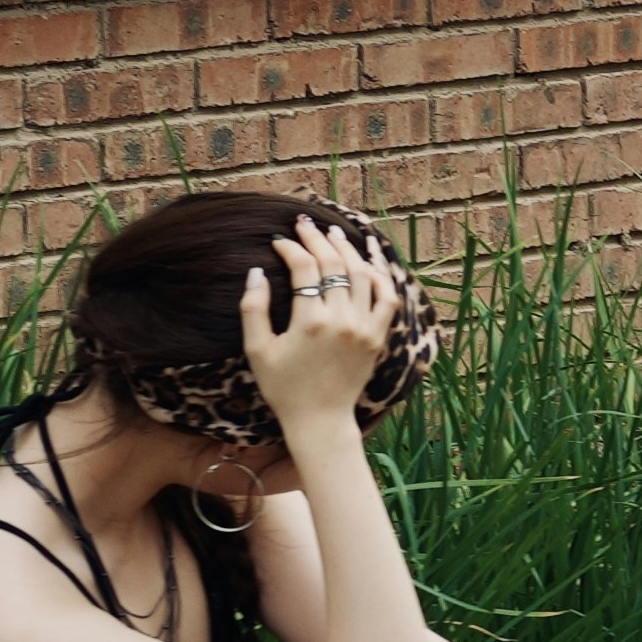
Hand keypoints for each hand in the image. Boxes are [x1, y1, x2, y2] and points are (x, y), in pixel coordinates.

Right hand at [239, 223, 399, 435]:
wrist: (320, 418)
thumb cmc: (283, 387)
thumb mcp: (258, 350)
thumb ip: (253, 309)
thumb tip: (255, 272)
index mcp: (310, 322)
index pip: (304, 269)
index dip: (290, 249)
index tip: (278, 241)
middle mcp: (343, 320)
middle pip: (334, 264)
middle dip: (317, 239)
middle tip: (304, 224)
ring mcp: (366, 327)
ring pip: (363, 274)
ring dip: (349, 249)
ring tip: (334, 233)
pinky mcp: (379, 335)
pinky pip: (388, 296)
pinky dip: (381, 273)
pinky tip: (371, 257)